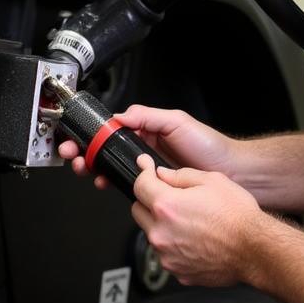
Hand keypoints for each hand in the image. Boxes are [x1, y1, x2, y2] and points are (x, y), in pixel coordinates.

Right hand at [58, 105, 233, 189]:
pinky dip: (111, 183)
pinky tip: (106, 182)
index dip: (94, 134)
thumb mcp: (177, 122)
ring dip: (94, 168)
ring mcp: (147, 168)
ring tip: (87, 170)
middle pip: (106, 150)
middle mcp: (145, 149)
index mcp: (148, 130)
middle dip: (86, 152)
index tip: (80, 138)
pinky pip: (126, 185)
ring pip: (112, 167)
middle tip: (75, 157)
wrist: (228, 173)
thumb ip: (149, 117)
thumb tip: (122, 116)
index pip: (113, 130)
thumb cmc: (209, 146)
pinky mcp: (152, 186)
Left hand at [129, 154, 263, 286]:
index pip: (139, 185)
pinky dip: (175, 245)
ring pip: (151, 234)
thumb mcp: (213, 180)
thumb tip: (164, 175)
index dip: (143, 173)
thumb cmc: (238, 217)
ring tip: (191, 222)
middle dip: (149, 201)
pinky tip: (196, 239)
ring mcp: (167, 255)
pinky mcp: (177, 271)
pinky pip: (167, 253)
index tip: (146, 169)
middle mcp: (161, 232)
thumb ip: (181, 175)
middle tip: (170, 197)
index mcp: (167, 206)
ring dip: (162, 225)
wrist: (254, 249)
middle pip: (138, 211)